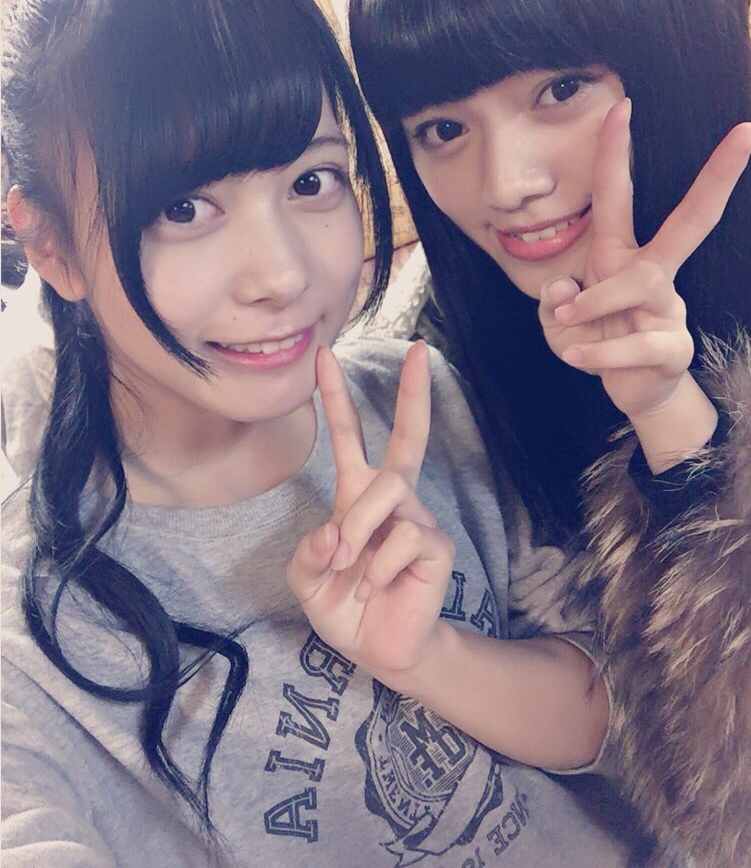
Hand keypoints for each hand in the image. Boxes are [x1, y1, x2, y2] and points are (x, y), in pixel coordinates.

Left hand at [286, 343, 454, 677]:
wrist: (378, 650)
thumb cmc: (343, 605)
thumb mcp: (306, 578)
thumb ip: (308, 551)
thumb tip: (335, 531)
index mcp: (357, 496)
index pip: (348, 437)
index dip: (336, 398)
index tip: (324, 356)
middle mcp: (392, 499)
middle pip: (409, 437)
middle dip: (412, 393)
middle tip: (418, 350)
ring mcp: (417, 518)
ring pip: (389, 492)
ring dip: (358, 530)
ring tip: (348, 568)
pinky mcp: (436, 545)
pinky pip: (404, 537)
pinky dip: (377, 567)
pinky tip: (375, 587)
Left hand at [539, 100, 750, 421]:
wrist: (630, 391)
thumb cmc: (596, 341)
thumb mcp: (559, 322)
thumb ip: (553, 303)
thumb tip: (564, 288)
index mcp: (621, 256)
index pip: (618, 198)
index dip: (616, 154)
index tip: (622, 106)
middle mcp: (652, 274)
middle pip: (690, 222)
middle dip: (715, 178)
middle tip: (746, 133)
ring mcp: (669, 309)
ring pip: (643, 282)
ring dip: (598, 300)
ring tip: (568, 320)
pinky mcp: (673, 347)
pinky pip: (637, 343)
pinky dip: (599, 352)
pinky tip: (575, 357)